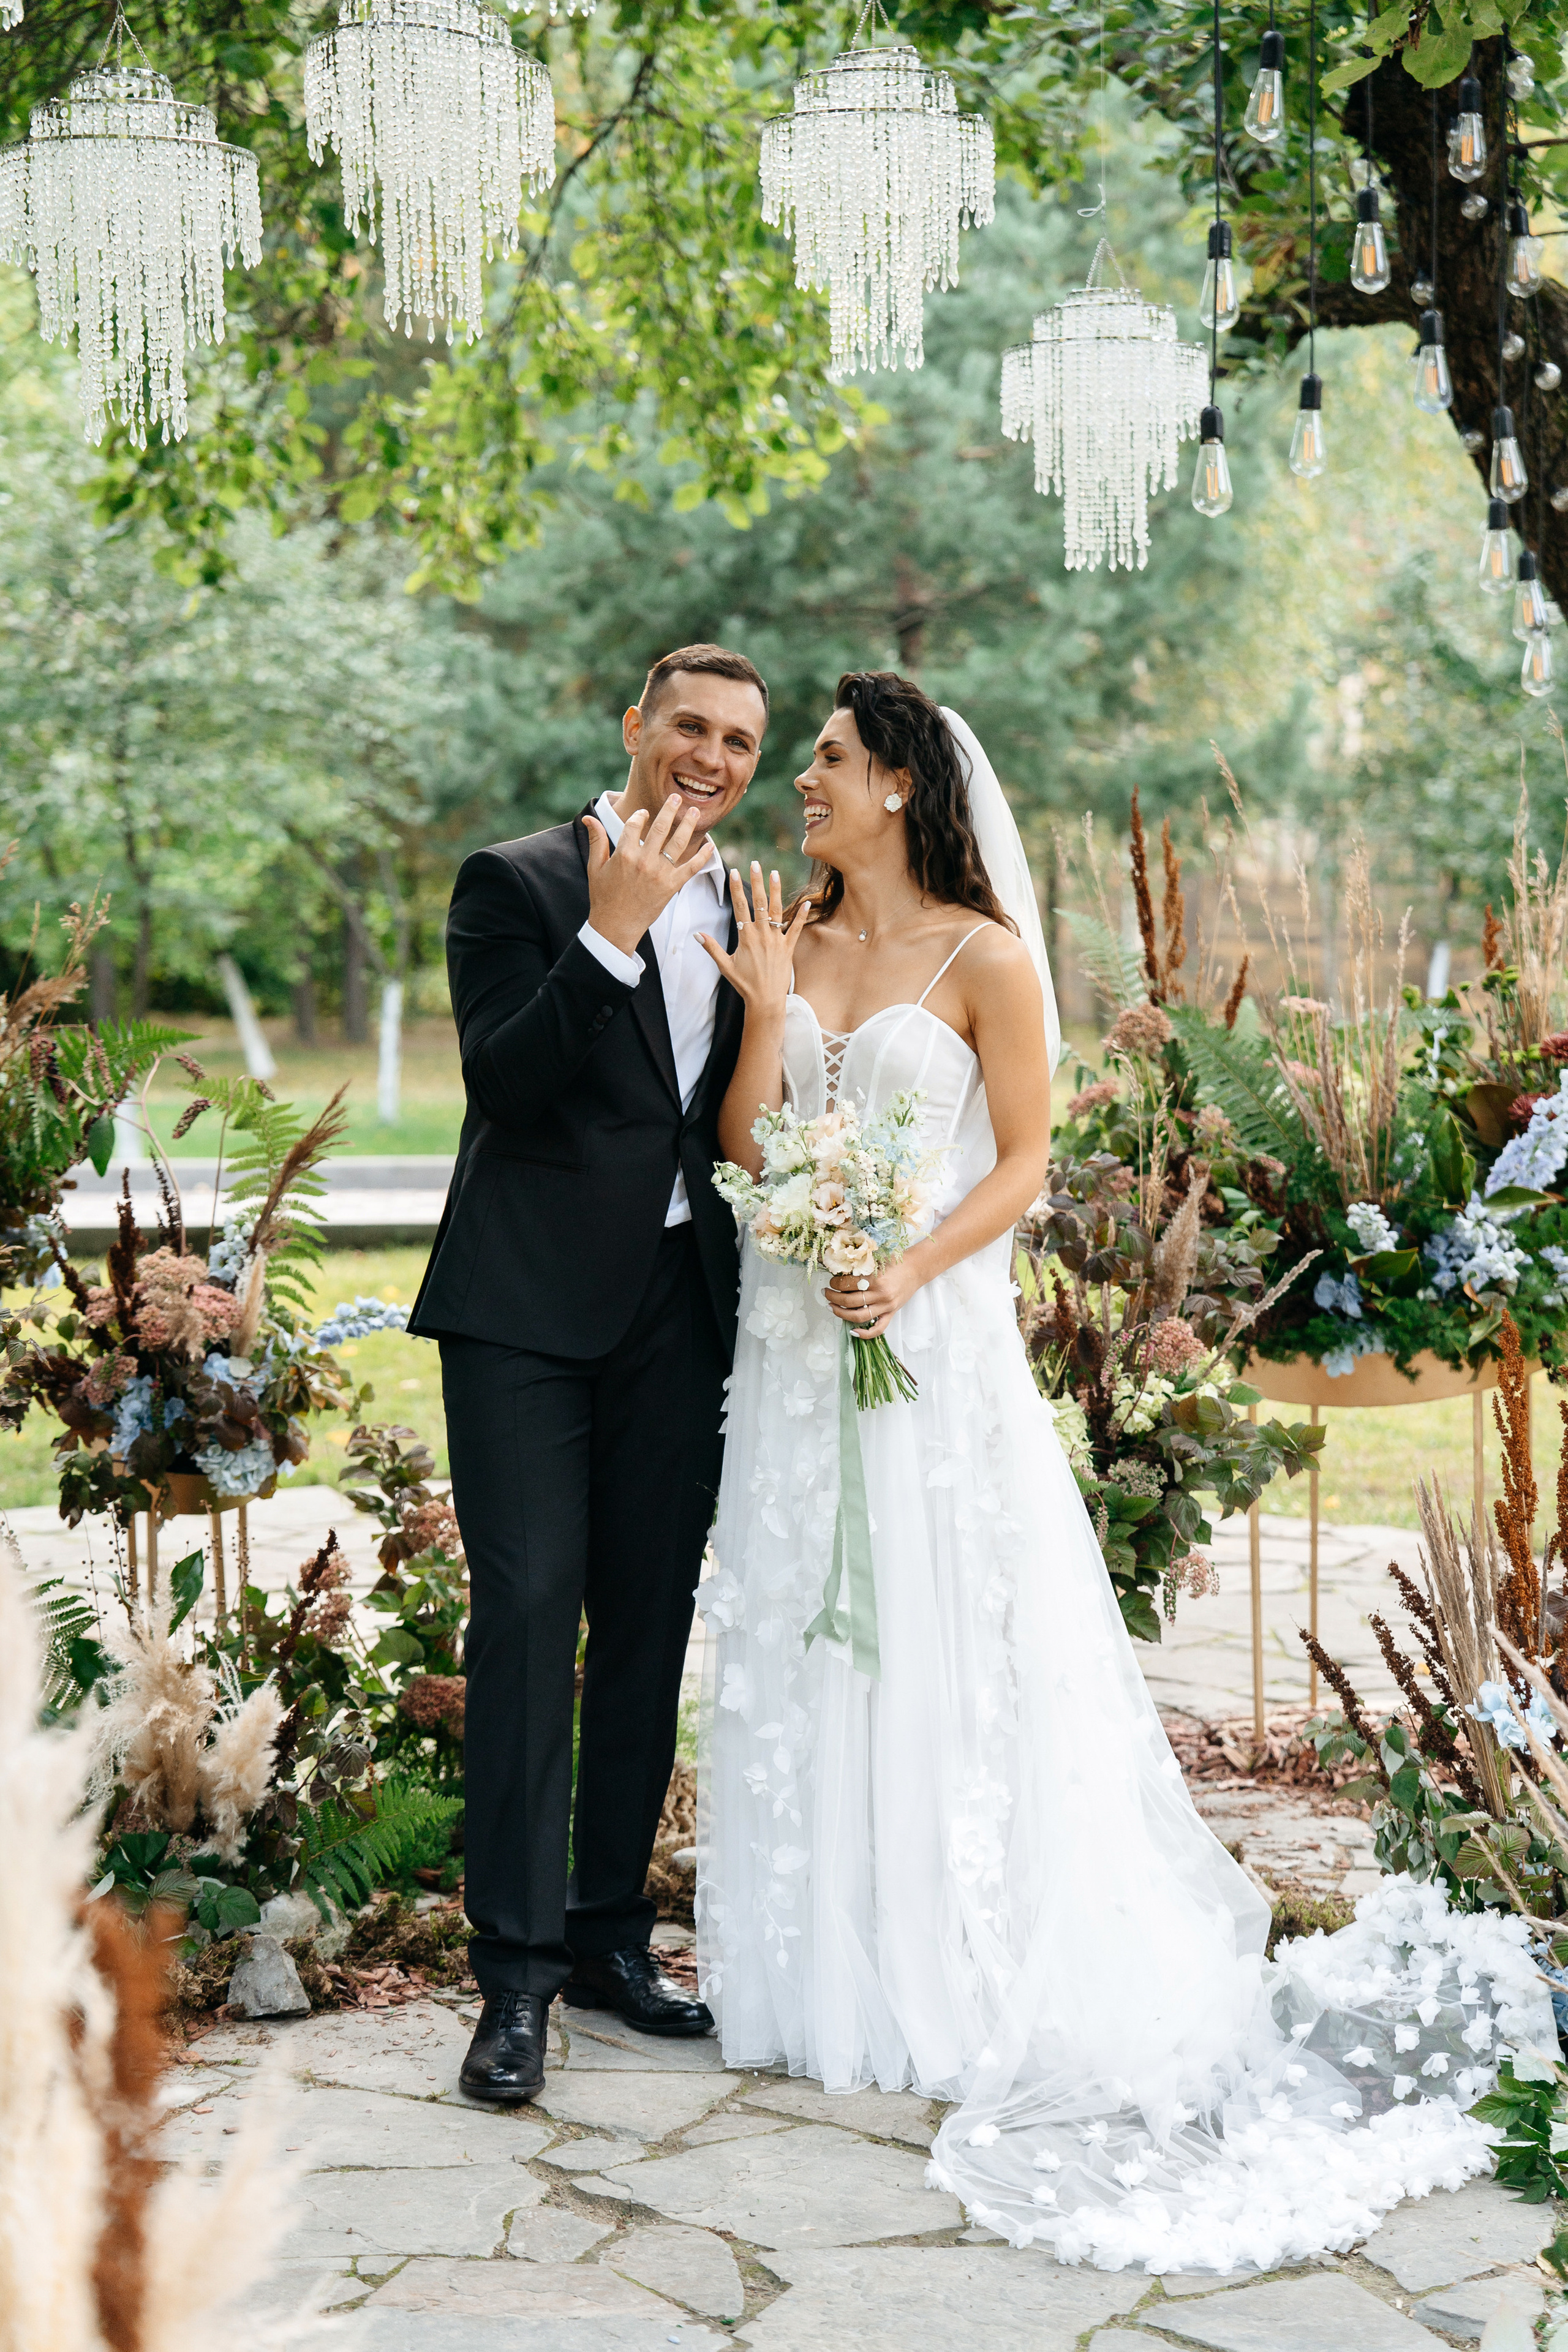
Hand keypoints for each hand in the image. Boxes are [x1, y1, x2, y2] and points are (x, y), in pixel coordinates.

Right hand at [584, 796, 714, 954]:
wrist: (616, 925)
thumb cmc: (603, 897)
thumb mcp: (595, 867)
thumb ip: (596, 840)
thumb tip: (590, 817)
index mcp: (624, 854)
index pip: (635, 825)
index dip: (640, 816)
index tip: (644, 813)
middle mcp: (643, 860)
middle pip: (660, 828)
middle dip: (669, 809)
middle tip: (676, 797)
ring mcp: (659, 873)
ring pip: (677, 843)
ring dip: (687, 825)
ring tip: (694, 811)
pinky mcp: (672, 886)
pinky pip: (691, 868)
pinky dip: (702, 856)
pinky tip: (711, 845)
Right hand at [698, 860, 809, 1011]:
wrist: (765, 1000)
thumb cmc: (744, 984)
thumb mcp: (725, 966)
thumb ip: (712, 948)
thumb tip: (697, 934)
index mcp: (746, 937)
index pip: (740, 907)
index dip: (736, 888)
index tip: (734, 872)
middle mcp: (762, 935)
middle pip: (759, 903)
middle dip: (756, 882)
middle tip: (755, 864)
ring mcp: (777, 940)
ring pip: (776, 911)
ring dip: (776, 891)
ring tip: (775, 874)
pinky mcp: (788, 948)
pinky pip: (796, 929)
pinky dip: (801, 916)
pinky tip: (806, 902)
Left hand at [824, 1248, 930, 1341]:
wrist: (916, 1268)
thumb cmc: (895, 1262)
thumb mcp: (876, 1260)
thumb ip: (860, 1267)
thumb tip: (839, 1274)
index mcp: (875, 1278)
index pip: (847, 1284)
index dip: (835, 1284)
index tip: (831, 1282)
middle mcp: (880, 1294)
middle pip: (849, 1301)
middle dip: (833, 1298)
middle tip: (826, 1293)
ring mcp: (886, 1306)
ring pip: (859, 1316)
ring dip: (841, 1313)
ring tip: (832, 1307)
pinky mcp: (891, 1313)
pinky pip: (878, 1329)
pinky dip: (865, 1333)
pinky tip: (853, 1331)